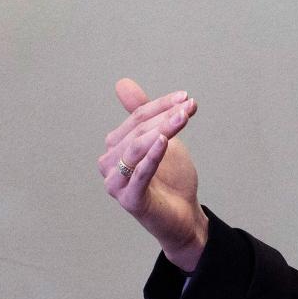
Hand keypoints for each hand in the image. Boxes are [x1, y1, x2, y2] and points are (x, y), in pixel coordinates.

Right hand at [98, 78, 207, 271]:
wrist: (183, 215)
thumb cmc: (170, 179)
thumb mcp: (160, 140)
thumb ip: (143, 115)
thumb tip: (122, 83)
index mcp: (114, 148)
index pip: (136, 118)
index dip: (161, 106)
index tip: (186, 98)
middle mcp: (108, 165)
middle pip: (137, 131)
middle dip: (164, 116)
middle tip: (189, 106)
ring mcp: (116, 184)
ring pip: (137, 148)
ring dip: (162, 130)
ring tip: (183, 118)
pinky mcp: (129, 200)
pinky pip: (140, 174)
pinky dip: (152, 155)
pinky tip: (164, 141)